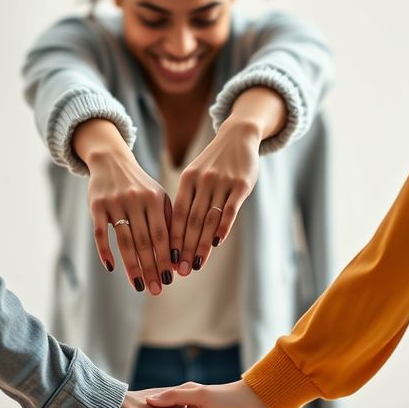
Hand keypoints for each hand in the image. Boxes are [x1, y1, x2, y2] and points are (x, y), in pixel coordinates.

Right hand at [74, 119, 174, 294]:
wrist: (110, 161)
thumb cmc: (140, 185)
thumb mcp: (158, 197)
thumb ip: (168, 222)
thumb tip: (176, 258)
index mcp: (155, 199)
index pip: (162, 235)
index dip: (166, 258)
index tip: (170, 279)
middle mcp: (136, 200)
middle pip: (144, 241)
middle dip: (151, 268)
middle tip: (156, 289)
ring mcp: (115, 202)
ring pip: (124, 240)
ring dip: (131, 266)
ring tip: (139, 285)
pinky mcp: (96, 205)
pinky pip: (100, 233)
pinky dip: (105, 251)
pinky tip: (111, 267)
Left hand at [170, 119, 259, 276]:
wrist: (239, 136)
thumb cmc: (215, 162)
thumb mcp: (196, 174)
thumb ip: (188, 199)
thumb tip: (176, 232)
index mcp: (187, 180)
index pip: (177, 214)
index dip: (172, 238)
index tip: (167, 259)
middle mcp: (202, 181)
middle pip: (191, 221)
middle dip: (184, 248)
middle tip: (179, 271)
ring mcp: (221, 183)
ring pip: (209, 219)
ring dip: (202, 245)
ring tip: (196, 264)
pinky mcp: (241, 185)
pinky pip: (230, 210)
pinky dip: (222, 227)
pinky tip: (217, 243)